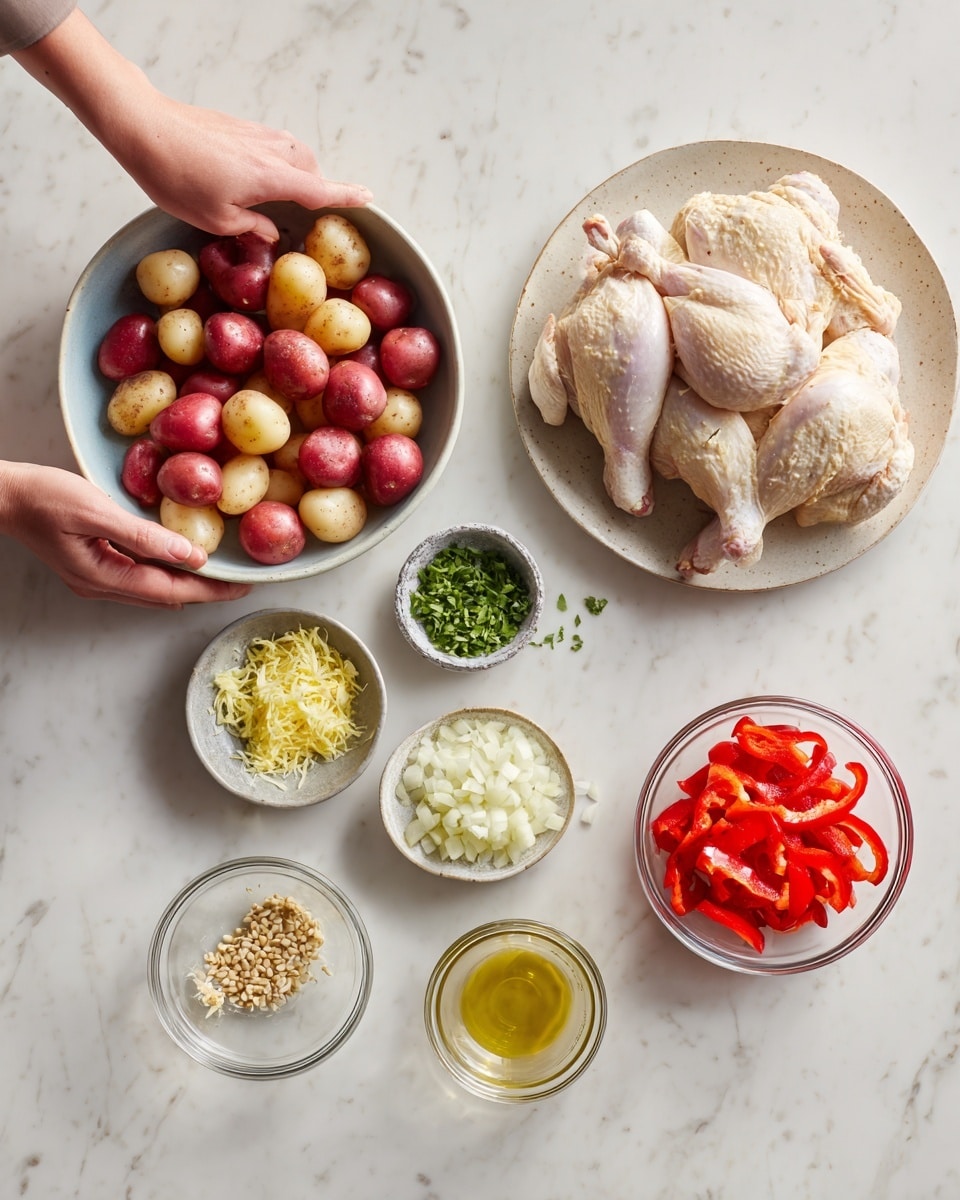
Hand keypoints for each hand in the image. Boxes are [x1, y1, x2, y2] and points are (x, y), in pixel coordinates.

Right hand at [1, 463, 250, 608]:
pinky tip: (179, 559)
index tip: (241, 588)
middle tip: (238, 583)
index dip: (209, 590)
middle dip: (204, 591)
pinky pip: (139, 576)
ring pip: (152, 589)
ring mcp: (95, 579)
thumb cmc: (43, 497)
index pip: (170, 590)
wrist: (3, 495)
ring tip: (218, 574)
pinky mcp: (93, 565)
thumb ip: (143, 535)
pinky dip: (165, 571)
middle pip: (165, 595)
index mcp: (103, 577)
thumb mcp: (96, 511)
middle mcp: (101, 585)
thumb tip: (190, 554)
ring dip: (186, 583)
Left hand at [13, 10, 371, 241]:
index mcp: (270, 178)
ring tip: (285, 193)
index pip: (319, 190)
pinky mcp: (240, 126)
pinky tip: (258, 172)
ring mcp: (255, 134)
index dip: (346, 196)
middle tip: (313, 211)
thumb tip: (269, 232)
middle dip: (318, 187)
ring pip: (294, 152)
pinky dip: (279, 158)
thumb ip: (249, 226)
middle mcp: (270, 152)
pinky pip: (274, 143)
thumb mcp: (214, 219)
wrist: (143, 127)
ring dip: (299, 170)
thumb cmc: (175, 177)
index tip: (369, 198)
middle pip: (311, 169)